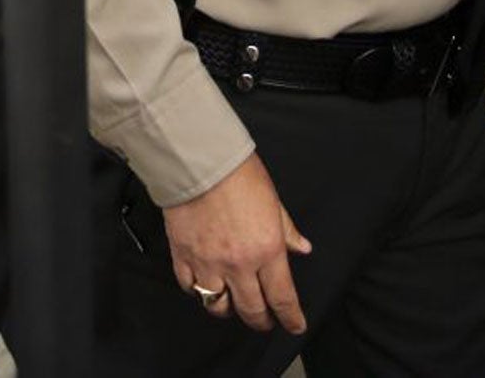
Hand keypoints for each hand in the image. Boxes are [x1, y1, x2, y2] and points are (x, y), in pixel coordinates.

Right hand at [161, 153, 311, 333]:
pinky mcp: (183, 255)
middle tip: (264, 320)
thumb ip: (287, 231)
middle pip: (252, 310)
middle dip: (261, 321)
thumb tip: (301, 248)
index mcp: (267, 250)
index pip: (283, 298)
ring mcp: (208, 262)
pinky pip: (190, 287)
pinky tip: (204, 285)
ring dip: (228, 310)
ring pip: (218, 306)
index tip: (294, 325)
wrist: (199, 160)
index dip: (291, 318)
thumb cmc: (238, 174)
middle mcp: (239, 263)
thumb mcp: (274, 202)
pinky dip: (197, 291)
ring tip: (232, 304)